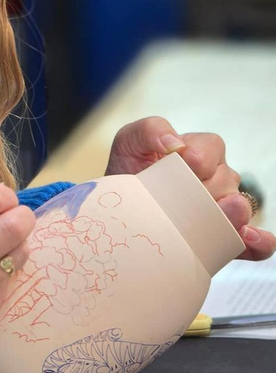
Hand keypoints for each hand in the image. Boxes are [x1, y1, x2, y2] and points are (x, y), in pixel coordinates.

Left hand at [106, 116, 275, 260]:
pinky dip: (257, 241)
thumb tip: (175, 144)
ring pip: (237, 209)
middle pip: (224, 180)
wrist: (116, 215)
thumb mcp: (128, 144)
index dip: (193, 159)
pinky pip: (255, 243)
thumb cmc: (126, 176)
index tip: (168, 167)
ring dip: (220, 215)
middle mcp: (217, 179)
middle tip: (168, 201)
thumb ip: (149, 130)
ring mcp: (223, 210)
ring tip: (198, 222)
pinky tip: (247, 238)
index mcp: (200, 152)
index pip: (211, 148)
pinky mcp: (222, 240)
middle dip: (198, 191)